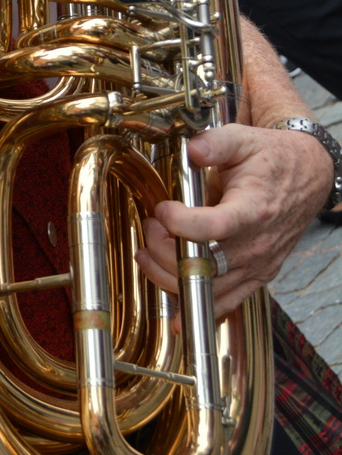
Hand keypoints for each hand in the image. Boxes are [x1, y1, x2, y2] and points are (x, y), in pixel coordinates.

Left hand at [135, 124, 333, 316]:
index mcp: (254, 209)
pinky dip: (199, 310)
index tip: (162, 208)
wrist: (307, 178)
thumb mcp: (244, 139)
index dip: (180, 222)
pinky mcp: (257, 276)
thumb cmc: (272, 160)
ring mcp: (258, 265)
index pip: (215, 228)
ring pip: (208, 288)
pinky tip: (175, 315)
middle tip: (150, 226)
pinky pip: (227, 303)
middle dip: (164, 248)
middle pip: (204, 263)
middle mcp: (258, 244)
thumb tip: (193, 149)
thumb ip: (216, 143)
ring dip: (169, 275)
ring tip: (148, 251)